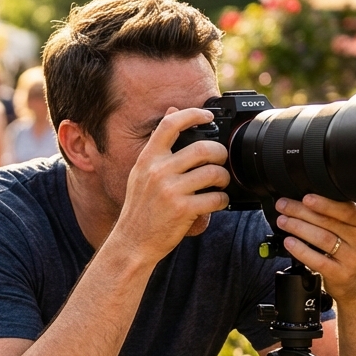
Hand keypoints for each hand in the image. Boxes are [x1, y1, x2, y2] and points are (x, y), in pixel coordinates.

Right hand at [110, 106, 229, 261]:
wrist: (132, 242)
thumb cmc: (140, 208)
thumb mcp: (141, 173)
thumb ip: (157, 146)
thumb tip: (171, 112)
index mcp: (147, 159)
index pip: (170, 125)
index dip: (193, 115)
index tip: (207, 116)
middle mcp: (157, 172)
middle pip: (202, 149)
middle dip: (219, 154)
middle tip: (220, 161)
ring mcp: (170, 191)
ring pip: (213, 173)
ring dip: (223, 178)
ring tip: (220, 184)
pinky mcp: (183, 210)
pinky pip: (215, 198)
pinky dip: (222, 200)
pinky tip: (216, 202)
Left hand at [275, 195, 355, 302]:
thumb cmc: (353, 251)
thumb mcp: (355, 230)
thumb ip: (338, 215)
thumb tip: (305, 200)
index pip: (347, 210)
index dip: (325, 203)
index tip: (306, 198)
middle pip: (329, 222)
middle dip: (302, 212)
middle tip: (283, 206)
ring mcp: (352, 259)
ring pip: (322, 239)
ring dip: (298, 228)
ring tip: (283, 221)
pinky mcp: (340, 275)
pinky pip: (317, 260)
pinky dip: (300, 250)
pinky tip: (289, 242)